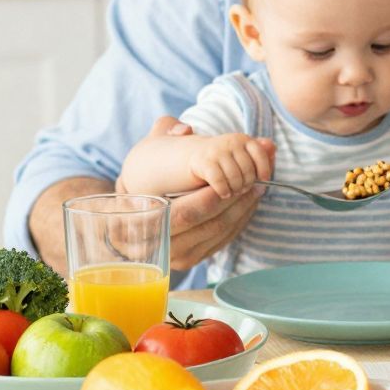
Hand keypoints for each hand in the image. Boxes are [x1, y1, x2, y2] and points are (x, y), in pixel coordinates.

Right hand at [130, 117, 261, 269]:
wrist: (132, 216)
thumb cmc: (141, 179)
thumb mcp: (145, 154)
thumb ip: (163, 133)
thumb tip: (185, 128)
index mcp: (140, 222)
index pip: (185, 213)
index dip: (212, 196)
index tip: (234, 178)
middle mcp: (157, 245)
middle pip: (206, 225)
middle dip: (235, 203)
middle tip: (255, 183)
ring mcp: (175, 256)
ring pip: (217, 235)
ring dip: (242, 212)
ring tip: (257, 189)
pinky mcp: (191, 260)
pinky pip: (221, 242)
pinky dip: (239, 223)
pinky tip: (249, 204)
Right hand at [190, 133, 274, 200]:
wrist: (195, 156)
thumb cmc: (226, 160)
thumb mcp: (243, 155)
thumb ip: (260, 154)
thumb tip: (273, 148)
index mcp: (243, 139)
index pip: (260, 154)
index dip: (264, 168)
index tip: (264, 180)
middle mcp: (230, 142)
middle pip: (248, 170)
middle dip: (248, 184)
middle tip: (243, 190)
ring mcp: (216, 151)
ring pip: (235, 177)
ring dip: (236, 189)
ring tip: (234, 192)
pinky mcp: (204, 162)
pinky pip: (220, 181)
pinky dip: (224, 190)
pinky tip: (224, 193)